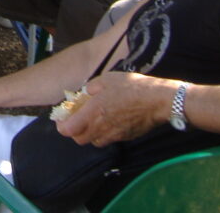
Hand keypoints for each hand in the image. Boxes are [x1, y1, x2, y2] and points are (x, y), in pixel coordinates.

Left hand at [56, 72, 176, 146]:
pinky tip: (109, 122)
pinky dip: (104, 134)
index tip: (61, 120)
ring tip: (92, 121)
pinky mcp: (126, 137)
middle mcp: (101, 127)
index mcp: (93, 112)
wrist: (157, 100)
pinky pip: (109, 140)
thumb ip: (91, 87)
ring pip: (95, 141)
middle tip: (76, 121)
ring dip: (90, 134)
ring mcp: (114, 134)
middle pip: (80, 139)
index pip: (69, 130)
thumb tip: (86, 93)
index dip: (62, 127)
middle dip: (75, 132)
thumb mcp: (106, 79)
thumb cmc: (132, 86)